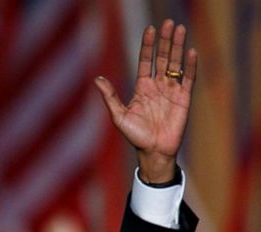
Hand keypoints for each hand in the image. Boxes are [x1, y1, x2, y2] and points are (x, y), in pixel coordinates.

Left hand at [94, 19, 196, 182]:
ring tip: (179, 29)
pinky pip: (188, 79)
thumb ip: (110, 97)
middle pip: (163, 58)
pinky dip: (190, 66)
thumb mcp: (119, 116)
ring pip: (176, 64)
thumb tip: (97, 79)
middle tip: (167, 23)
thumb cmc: (135, 136)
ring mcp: (172, 91)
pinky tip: (191, 52)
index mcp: (142, 88)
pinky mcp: (184, 99)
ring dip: (178, 47)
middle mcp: (158, 86)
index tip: (149, 29)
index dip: (147, 46)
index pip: (145, 61)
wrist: (153, 152)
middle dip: (165, 41)